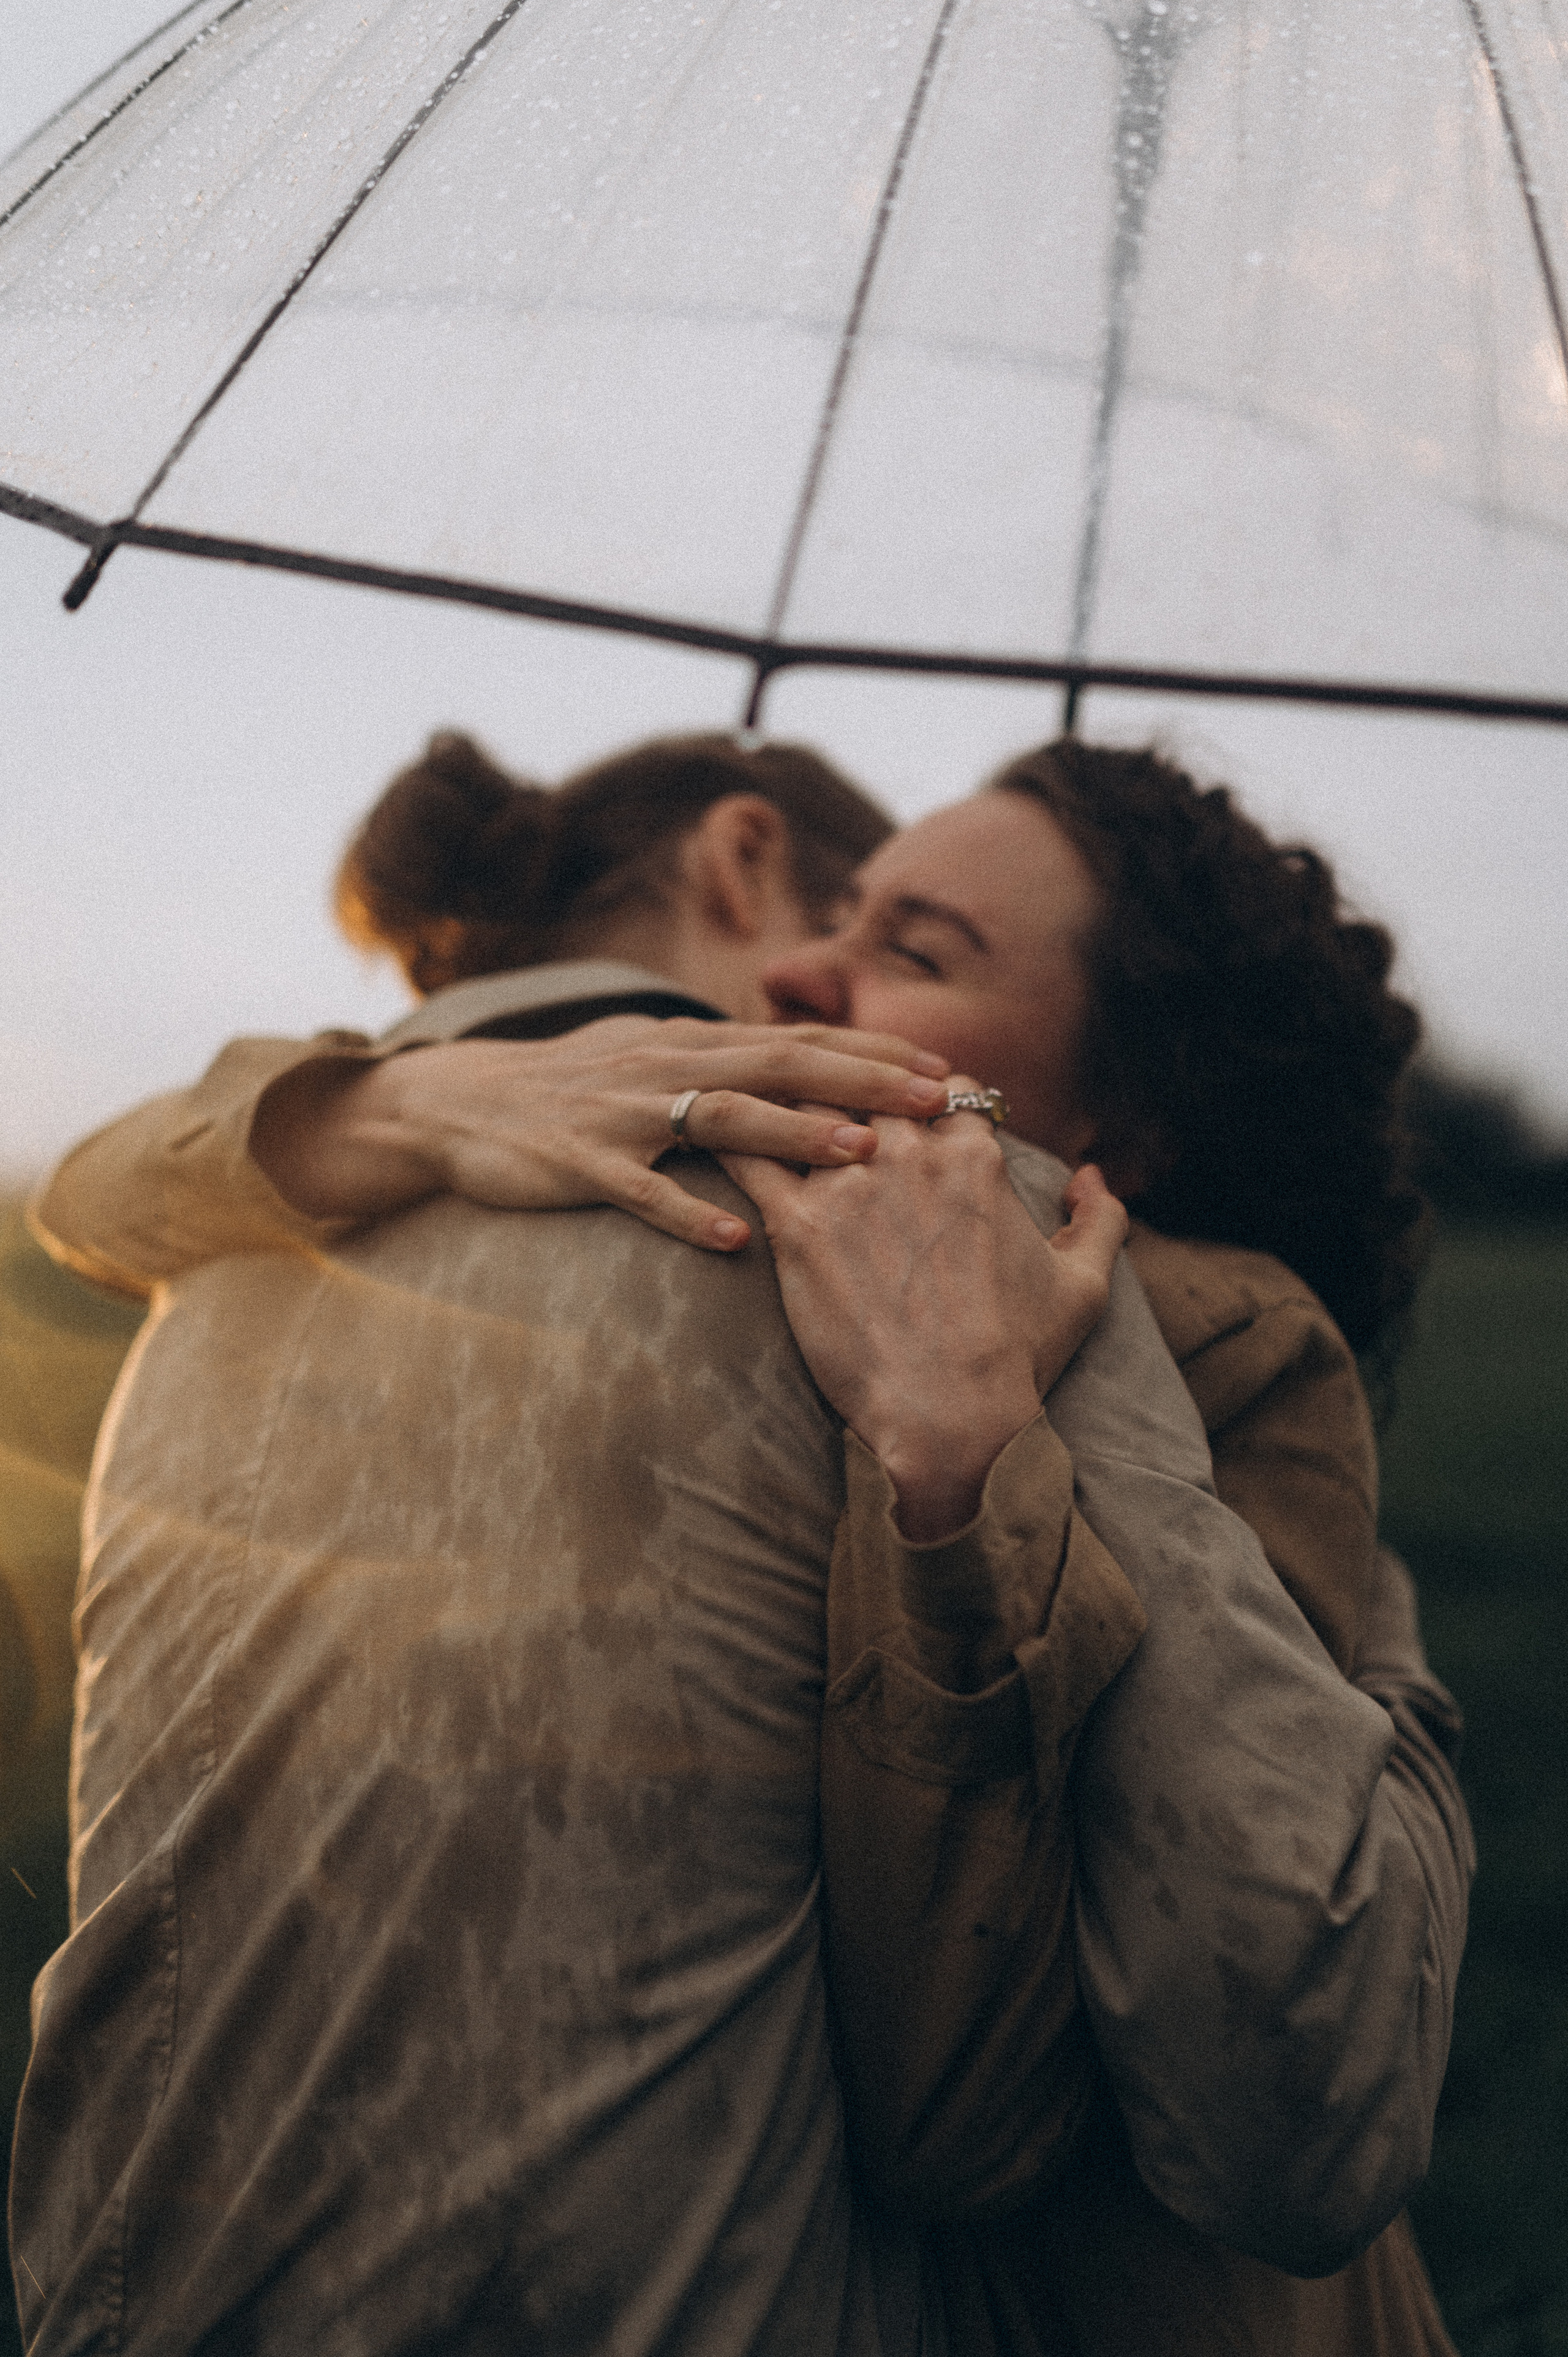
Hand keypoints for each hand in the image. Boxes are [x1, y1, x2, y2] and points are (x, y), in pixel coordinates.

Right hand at [249, 1015, 951, 1247]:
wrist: (458, 1102)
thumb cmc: (568, 1090)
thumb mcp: (652, 1061)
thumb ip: (723, 1065)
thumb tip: (803, 1067)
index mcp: (692, 1044)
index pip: (801, 1039)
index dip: (875, 1053)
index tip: (949, 1071)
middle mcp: (667, 1066)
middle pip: (781, 1064)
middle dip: (865, 1080)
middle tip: (939, 1101)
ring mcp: (622, 1113)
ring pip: (722, 1118)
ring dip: (795, 1134)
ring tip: (861, 1152)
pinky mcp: (579, 1162)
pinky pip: (641, 1189)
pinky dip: (688, 1210)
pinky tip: (735, 1238)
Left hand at [724, 1117, 1127, 1542]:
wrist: (949, 1419)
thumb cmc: (1019, 1358)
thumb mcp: (1083, 1286)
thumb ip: (1101, 1219)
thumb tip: (1092, 1176)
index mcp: (975, 1159)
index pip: (945, 1090)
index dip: (929, 1093)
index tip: (911, 1104)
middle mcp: (911, 1156)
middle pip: (867, 1088)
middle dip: (851, 1086)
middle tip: (824, 1093)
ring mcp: (850, 1186)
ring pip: (805, 1106)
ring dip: (786, 1098)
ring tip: (757, 1096)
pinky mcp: (796, 1226)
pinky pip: (748, 1157)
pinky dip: (727, 1136)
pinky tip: (706, 1130)